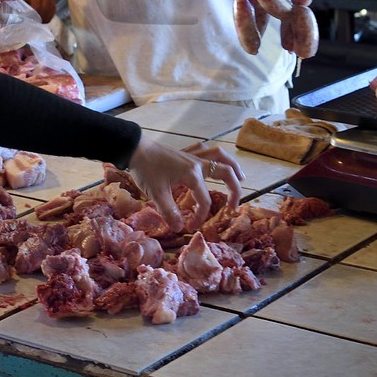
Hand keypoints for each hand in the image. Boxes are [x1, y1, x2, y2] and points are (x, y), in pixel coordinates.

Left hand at [127, 138, 242, 230]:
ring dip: (233, 167)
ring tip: (240, 179)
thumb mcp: (156, 193)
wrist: (135, 148)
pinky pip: (206, 150)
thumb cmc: (146, 169)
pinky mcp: (186, 152)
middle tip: (234, 206)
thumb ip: (169, 212)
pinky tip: (215, 162)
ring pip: (220, 156)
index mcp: (192, 175)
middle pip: (226, 172)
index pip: (205, 200)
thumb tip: (180, 227)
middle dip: (234, 190)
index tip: (190, 227)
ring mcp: (193, 156)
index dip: (200, 217)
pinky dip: (215, 156)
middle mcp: (197, 164)